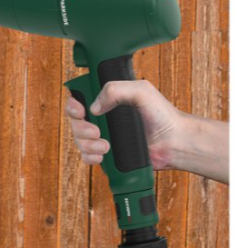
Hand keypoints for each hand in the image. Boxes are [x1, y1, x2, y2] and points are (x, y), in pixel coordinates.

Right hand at [64, 79, 181, 169]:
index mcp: (108, 101)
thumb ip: (115, 89)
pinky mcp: (106, 154)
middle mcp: (102, 118)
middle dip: (81, 128)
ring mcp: (103, 137)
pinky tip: (102, 155)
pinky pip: (86, 157)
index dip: (74, 106)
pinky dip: (90, 157)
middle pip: (75, 122)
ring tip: (106, 146)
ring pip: (79, 141)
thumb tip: (93, 107)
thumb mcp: (141, 90)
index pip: (79, 100)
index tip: (80, 111)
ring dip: (88, 145)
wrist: (173, 142)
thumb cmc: (162, 115)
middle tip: (97, 131)